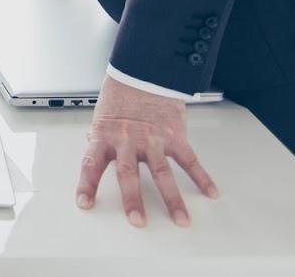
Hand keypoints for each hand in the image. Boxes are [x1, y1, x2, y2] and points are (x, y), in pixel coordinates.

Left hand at [78, 74, 218, 226]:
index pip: (91, 163)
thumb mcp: (102, 118)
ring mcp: (152, 139)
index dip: (87, 184)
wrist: (143, 73)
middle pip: (129, 174)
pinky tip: (211, 192)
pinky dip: (201, 177)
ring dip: (173, 199)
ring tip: (181, 220)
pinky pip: (189, 160)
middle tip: (137, 221)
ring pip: (162, 173)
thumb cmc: (120, 96)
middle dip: (133, 200)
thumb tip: (94, 159)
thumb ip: (101, 141)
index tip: (84, 203)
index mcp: (105, 136)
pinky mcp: (174, 135)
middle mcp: (128, 140)